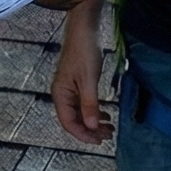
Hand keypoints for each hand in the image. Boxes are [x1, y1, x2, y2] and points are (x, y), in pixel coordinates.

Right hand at [49, 2, 112, 143]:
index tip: (99, 141)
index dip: (83, 134)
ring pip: (81, 113)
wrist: (84, 29)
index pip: (69, 123)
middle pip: (75, 120)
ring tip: (110, 127)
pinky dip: (95, 111)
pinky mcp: (78, 84)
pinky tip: (105, 114)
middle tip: (109, 135)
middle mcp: (63, 95)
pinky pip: (84, 104)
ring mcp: (70, 90)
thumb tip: (91, 127)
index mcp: (60, 95)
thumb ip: (89, 104)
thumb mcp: (89, 80)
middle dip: (91, 130)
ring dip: (94, 122)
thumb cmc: (84, 52)